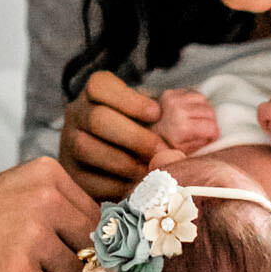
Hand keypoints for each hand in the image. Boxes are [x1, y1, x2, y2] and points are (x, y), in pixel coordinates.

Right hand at [60, 71, 161, 199]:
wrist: (114, 158)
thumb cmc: (140, 128)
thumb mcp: (149, 111)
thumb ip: (169, 110)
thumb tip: (201, 121)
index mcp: (94, 93)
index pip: (100, 86)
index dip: (130, 100)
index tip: (157, 113)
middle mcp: (76, 115)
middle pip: (97, 119)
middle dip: (133, 137)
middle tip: (161, 150)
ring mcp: (69, 145)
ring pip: (87, 149)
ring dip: (124, 162)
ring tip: (150, 169)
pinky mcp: (72, 175)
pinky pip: (88, 180)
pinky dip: (116, 185)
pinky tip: (137, 185)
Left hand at [155, 87, 220, 154]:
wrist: (139, 137)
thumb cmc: (162, 149)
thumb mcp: (183, 154)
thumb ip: (201, 145)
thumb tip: (216, 137)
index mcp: (181, 127)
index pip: (212, 127)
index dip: (213, 135)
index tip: (209, 139)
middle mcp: (177, 109)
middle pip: (210, 112)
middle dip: (210, 122)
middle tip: (203, 131)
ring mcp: (172, 98)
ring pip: (203, 100)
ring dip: (203, 110)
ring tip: (196, 121)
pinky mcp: (169, 92)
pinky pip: (193, 93)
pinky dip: (195, 102)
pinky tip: (189, 112)